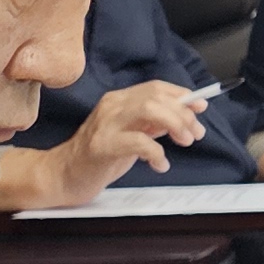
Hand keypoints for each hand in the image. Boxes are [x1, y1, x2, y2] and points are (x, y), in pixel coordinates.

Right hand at [0, 80, 205, 212]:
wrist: (63, 176)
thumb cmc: (99, 156)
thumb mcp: (130, 134)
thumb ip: (153, 124)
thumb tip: (185, 115)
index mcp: (119, 100)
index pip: (156, 87)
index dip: (181, 95)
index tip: (200, 108)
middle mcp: (112, 106)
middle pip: (156, 97)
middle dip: (182, 114)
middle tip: (195, 134)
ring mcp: (105, 124)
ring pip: (149, 110)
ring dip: (174, 125)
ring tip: (183, 143)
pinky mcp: (102, 146)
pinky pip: (139, 142)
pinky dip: (157, 153)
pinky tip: (160, 165)